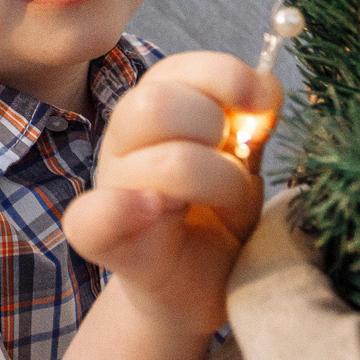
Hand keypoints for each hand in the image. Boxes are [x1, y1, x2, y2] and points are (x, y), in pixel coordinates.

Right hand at [63, 53, 277, 341]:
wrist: (201, 290)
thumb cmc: (218, 219)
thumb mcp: (245, 161)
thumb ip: (253, 121)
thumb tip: (268, 85)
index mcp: (155, 112)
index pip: (176, 69)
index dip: (225, 76)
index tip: (263, 103)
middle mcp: (124, 144)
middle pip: (155, 103)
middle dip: (214, 127)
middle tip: (238, 162)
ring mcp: (111, 191)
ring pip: (160, 160)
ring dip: (216, 179)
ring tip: (230, 203)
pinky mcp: (107, 243)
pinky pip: (90, 219)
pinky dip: (122, 210)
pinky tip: (157, 210)